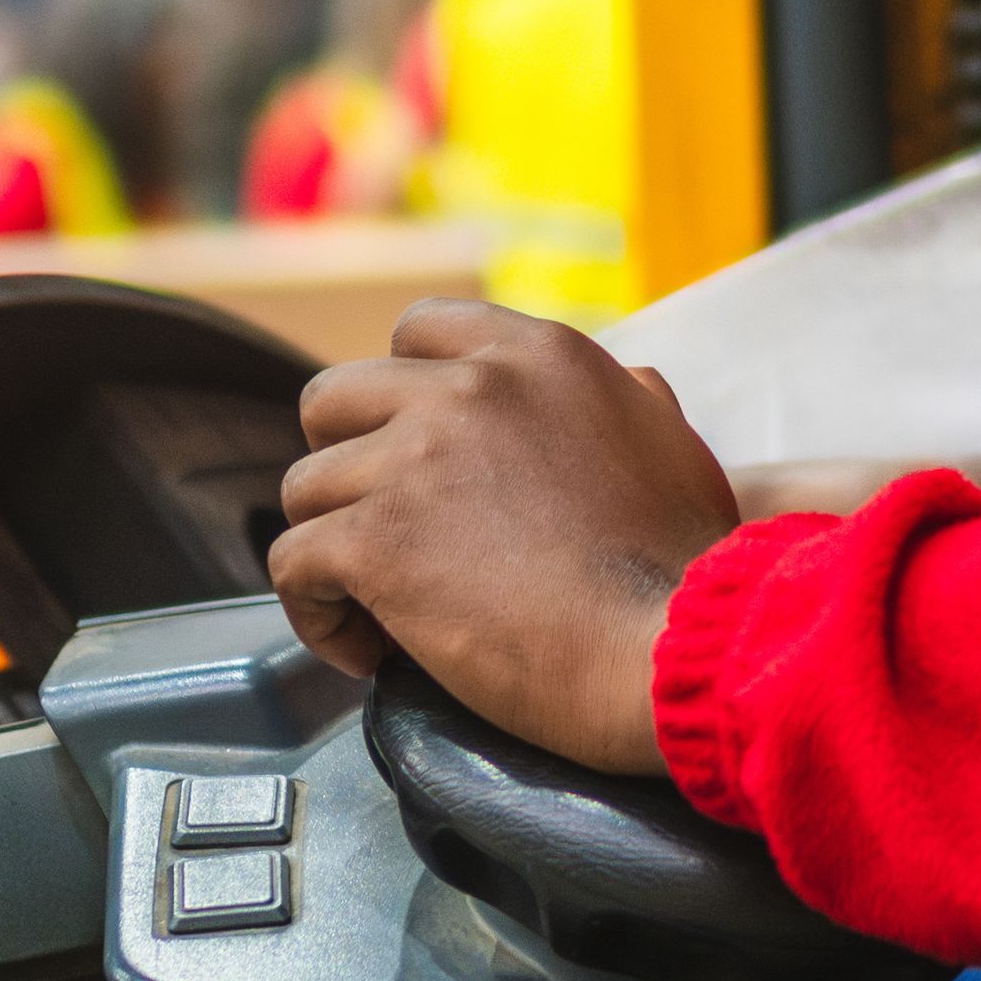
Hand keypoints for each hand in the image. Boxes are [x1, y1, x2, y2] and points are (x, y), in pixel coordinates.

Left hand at [272, 302, 741, 776]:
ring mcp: (413, 461)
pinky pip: (292, 566)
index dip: (401, 394)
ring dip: (332, 548)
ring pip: (305, 488)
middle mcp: (467, 390)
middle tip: (383, 528)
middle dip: (345, 465)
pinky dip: (317, 614)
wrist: (671, 647)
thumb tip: (630, 382)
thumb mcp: (676, 445)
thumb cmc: (688, 567)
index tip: (413, 454)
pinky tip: (364, 650)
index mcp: (537, 357)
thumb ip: (630, 400)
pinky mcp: (376, 541)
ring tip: (376, 608)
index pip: (421, 330)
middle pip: (334, 398)